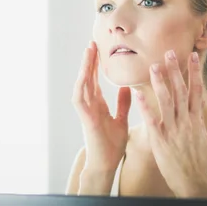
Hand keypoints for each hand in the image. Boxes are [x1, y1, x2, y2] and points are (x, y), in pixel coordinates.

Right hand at [72, 41, 131, 173]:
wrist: (106, 163)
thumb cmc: (112, 145)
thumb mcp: (121, 119)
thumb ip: (122, 103)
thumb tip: (126, 87)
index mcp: (97, 104)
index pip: (95, 79)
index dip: (96, 64)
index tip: (99, 49)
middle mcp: (90, 104)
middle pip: (88, 77)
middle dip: (90, 60)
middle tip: (92, 42)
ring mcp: (85, 110)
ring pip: (82, 83)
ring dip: (85, 67)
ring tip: (89, 51)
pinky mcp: (85, 117)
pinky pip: (79, 98)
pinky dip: (81, 85)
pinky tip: (84, 74)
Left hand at [136, 50, 206, 198]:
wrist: (192, 181)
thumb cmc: (195, 161)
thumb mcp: (201, 137)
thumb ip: (197, 120)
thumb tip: (197, 107)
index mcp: (196, 120)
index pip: (196, 91)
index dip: (195, 73)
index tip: (193, 56)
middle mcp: (186, 121)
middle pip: (181, 91)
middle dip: (176, 70)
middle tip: (170, 52)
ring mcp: (173, 129)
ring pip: (166, 101)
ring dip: (160, 82)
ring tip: (153, 66)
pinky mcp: (160, 139)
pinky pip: (151, 118)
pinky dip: (145, 105)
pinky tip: (137, 92)